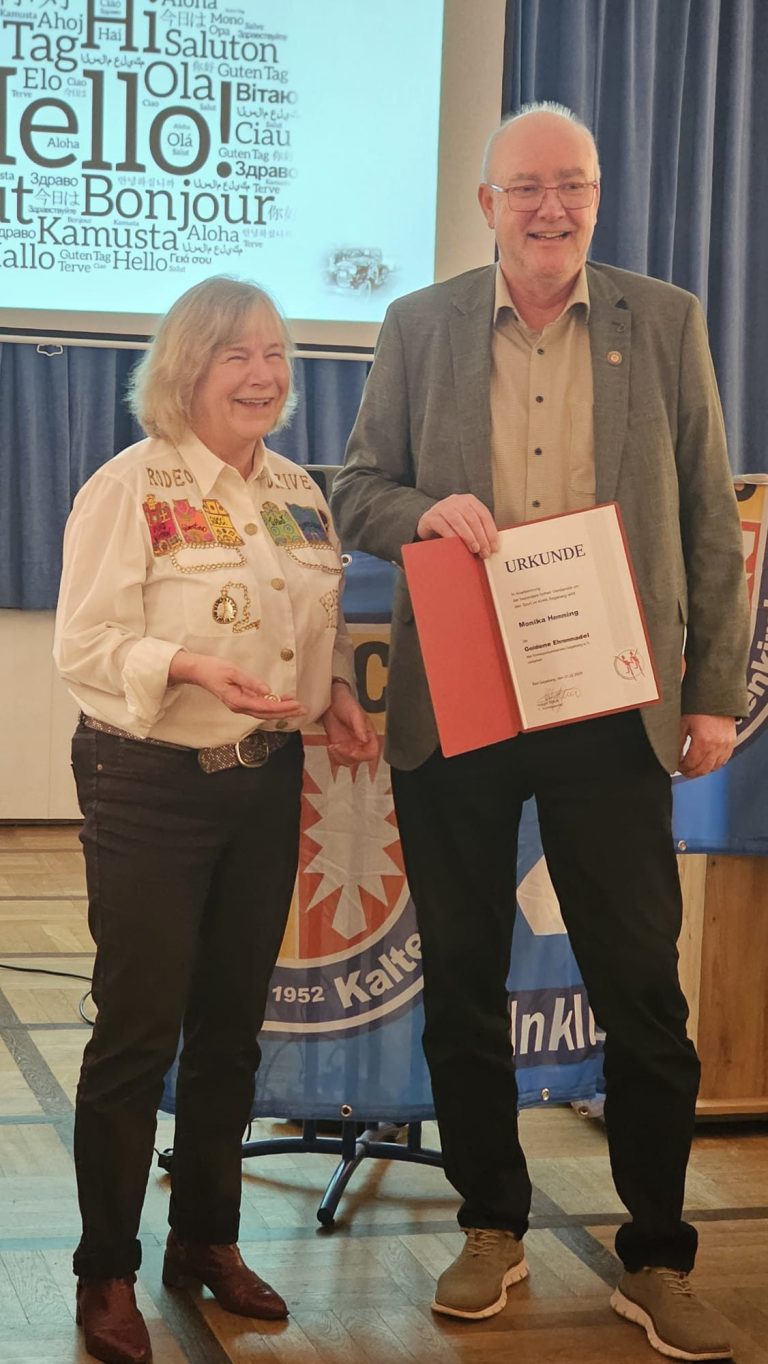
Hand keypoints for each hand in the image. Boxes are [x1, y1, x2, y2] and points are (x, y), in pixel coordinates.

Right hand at [169, 652, 306, 719]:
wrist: (199, 671)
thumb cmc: (214, 669)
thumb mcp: (233, 671)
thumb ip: (250, 682)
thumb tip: (267, 691)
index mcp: (238, 701)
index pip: (264, 707)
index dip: (281, 707)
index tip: (295, 704)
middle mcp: (240, 707)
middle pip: (266, 714)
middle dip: (285, 712)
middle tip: (303, 709)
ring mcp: (240, 706)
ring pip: (264, 713)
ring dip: (281, 711)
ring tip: (297, 707)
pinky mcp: (241, 702)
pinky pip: (259, 707)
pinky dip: (272, 706)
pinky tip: (283, 701)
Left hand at [321, 683, 378, 765]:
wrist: (331, 701)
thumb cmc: (346, 703)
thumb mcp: (354, 713)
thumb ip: (360, 726)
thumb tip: (365, 740)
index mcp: (369, 735)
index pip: (372, 752)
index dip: (363, 755)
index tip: (352, 751)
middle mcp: (361, 743)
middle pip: (359, 759)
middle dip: (347, 755)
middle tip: (338, 746)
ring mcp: (350, 746)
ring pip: (348, 761)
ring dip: (339, 756)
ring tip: (333, 745)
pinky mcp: (339, 746)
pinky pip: (338, 759)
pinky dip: (333, 756)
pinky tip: (331, 748)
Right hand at [416, 494, 498, 557]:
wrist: (427, 524)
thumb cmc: (451, 526)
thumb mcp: (466, 524)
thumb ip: (478, 530)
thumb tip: (492, 546)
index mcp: (469, 500)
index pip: (484, 514)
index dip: (491, 531)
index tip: (494, 547)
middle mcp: (456, 500)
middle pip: (473, 518)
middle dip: (481, 537)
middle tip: (485, 552)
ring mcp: (442, 507)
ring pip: (459, 521)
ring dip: (469, 537)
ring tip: (475, 549)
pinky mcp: (431, 517)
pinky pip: (444, 527)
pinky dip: (452, 537)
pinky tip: (458, 545)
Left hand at [678, 713, 736, 777]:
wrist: (716, 698)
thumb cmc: (700, 707)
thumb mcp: (684, 723)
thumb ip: (678, 742)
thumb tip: (673, 756)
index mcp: (703, 741)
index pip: (691, 764)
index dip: (682, 768)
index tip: (677, 766)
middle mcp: (716, 746)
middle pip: (703, 769)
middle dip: (691, 773)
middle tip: (684, 771)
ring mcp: (725, 745)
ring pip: (714, 767)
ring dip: (703, 770)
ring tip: (694, 768)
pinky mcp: (731, 743)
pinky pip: (724, 761)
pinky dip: (714, 764)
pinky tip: (707, 762)